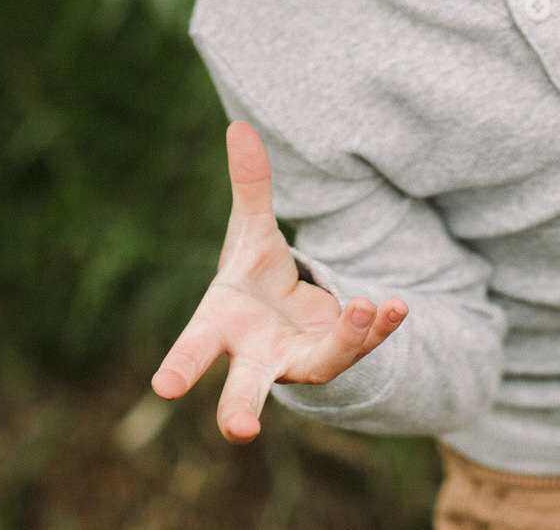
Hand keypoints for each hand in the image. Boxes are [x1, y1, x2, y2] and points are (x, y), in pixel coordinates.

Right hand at [151, 122, 407, 442]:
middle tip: (240, 432)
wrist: (289, 311)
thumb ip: (249, 185)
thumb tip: (240, 127)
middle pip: (243, 389)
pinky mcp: (335, 357)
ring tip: (365, 306)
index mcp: (223, 323)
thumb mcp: (252, 230)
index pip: (195, 346)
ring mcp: (297, 362)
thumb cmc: (254, 277)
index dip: (180, 366)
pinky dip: (379, 328)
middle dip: (239, 411)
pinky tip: (398, 305)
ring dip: (343, 343)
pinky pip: (360, 347)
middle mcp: (256, 354)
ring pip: (319, 367)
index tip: (162, 388)